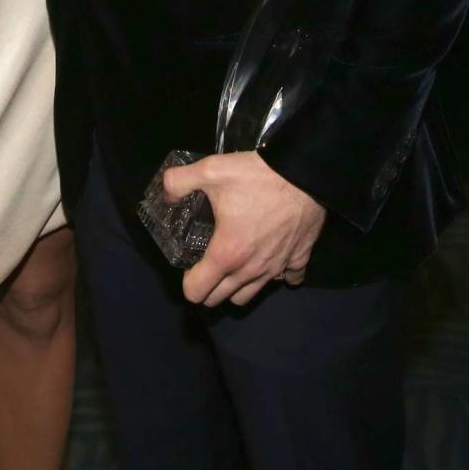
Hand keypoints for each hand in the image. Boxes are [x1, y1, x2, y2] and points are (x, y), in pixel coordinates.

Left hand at [163, 150, 326, 307]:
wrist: (302, 172)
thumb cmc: (256, 176)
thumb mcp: (210, 170)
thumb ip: (179, 182)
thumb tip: (166, 193)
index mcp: (226, 253)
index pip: (197, 291)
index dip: (187, 281)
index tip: (189, 263)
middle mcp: (250, 270)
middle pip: (221, 299)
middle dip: (209, 287)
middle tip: (206, 263)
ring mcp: (277, 269)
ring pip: (250, 295)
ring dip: (237, 286)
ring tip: (234, 263)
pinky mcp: (299, 260)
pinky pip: (287, 280)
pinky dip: (277, 275)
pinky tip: (271, 258)